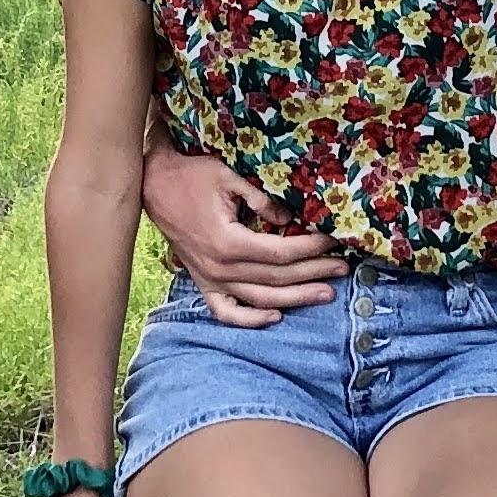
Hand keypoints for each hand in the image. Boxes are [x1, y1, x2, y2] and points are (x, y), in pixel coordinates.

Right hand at [143, 145, 340, 326]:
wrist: (154, 186)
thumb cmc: (192, 176)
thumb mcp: (228, 177)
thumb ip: (261, 199)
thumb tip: (287, 219)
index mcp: (228, 242)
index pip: (281, 253)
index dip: (311, 249)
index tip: (333, 241)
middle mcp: (220, 268)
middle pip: (276, 278)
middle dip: (313, 273)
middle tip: (343, 269)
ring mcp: (210, 278)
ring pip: (259, 299)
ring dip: (295, 298)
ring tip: (324, 294)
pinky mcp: (203, 281)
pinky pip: (226, 311)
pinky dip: (250, 319)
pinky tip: (275, 316)